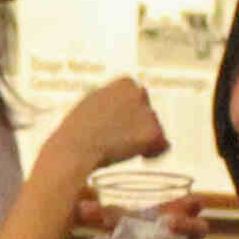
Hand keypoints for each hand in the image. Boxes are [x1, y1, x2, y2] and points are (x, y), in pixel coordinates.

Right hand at [40, 77, 168, 192]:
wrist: (75, 148)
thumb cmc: (77, 130)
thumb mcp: (93, 101)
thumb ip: (112, 99)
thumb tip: (122, 103)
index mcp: (125, 83)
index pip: (138, 98)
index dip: (129, 113)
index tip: (117, 124)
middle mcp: (140, 93)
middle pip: (148, 112)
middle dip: (138, 125)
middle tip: (118, 138)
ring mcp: (147, 112)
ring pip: (155, 129)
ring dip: (142, 139)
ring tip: (119, 147)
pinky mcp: (153, 132)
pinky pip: (162, 146)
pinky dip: (152, 154)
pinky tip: (136, 155)